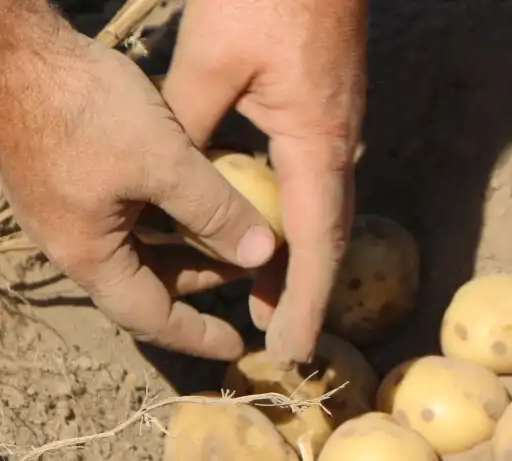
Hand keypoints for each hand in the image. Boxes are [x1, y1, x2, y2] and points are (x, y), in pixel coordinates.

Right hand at [0, 36, 279, 360]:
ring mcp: (62, 211)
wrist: (9, 53)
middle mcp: (70, 245)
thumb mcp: (165, 163)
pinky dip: (162, 214)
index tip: (237, 349)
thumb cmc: (84, 109)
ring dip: (183, 245)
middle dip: (198, 282)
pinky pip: (121, 216)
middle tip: (247, 270)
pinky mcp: (63, 178)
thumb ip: (216, 212)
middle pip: (144, 284)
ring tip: (231, 232)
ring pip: (135, 246)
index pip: (152, 319)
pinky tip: (192, 189)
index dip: (198, 336)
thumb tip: (263, 254)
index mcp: (89, 257)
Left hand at [163, 0, 367, 364]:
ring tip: (267, 296)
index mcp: (316, 140)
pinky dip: (289, 215)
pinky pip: (310, 177)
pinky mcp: (323, 105)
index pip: (315, 242)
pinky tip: (260, 222)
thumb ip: (193, 130)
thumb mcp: (211, 61)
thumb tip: (175, 187)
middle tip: (279, 337)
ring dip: (295, 256)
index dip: (305, 300)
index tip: (292, 348)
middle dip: (303, 289)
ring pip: (318, 207)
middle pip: (325, 234)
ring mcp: (336, 122)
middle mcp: (337, 141)